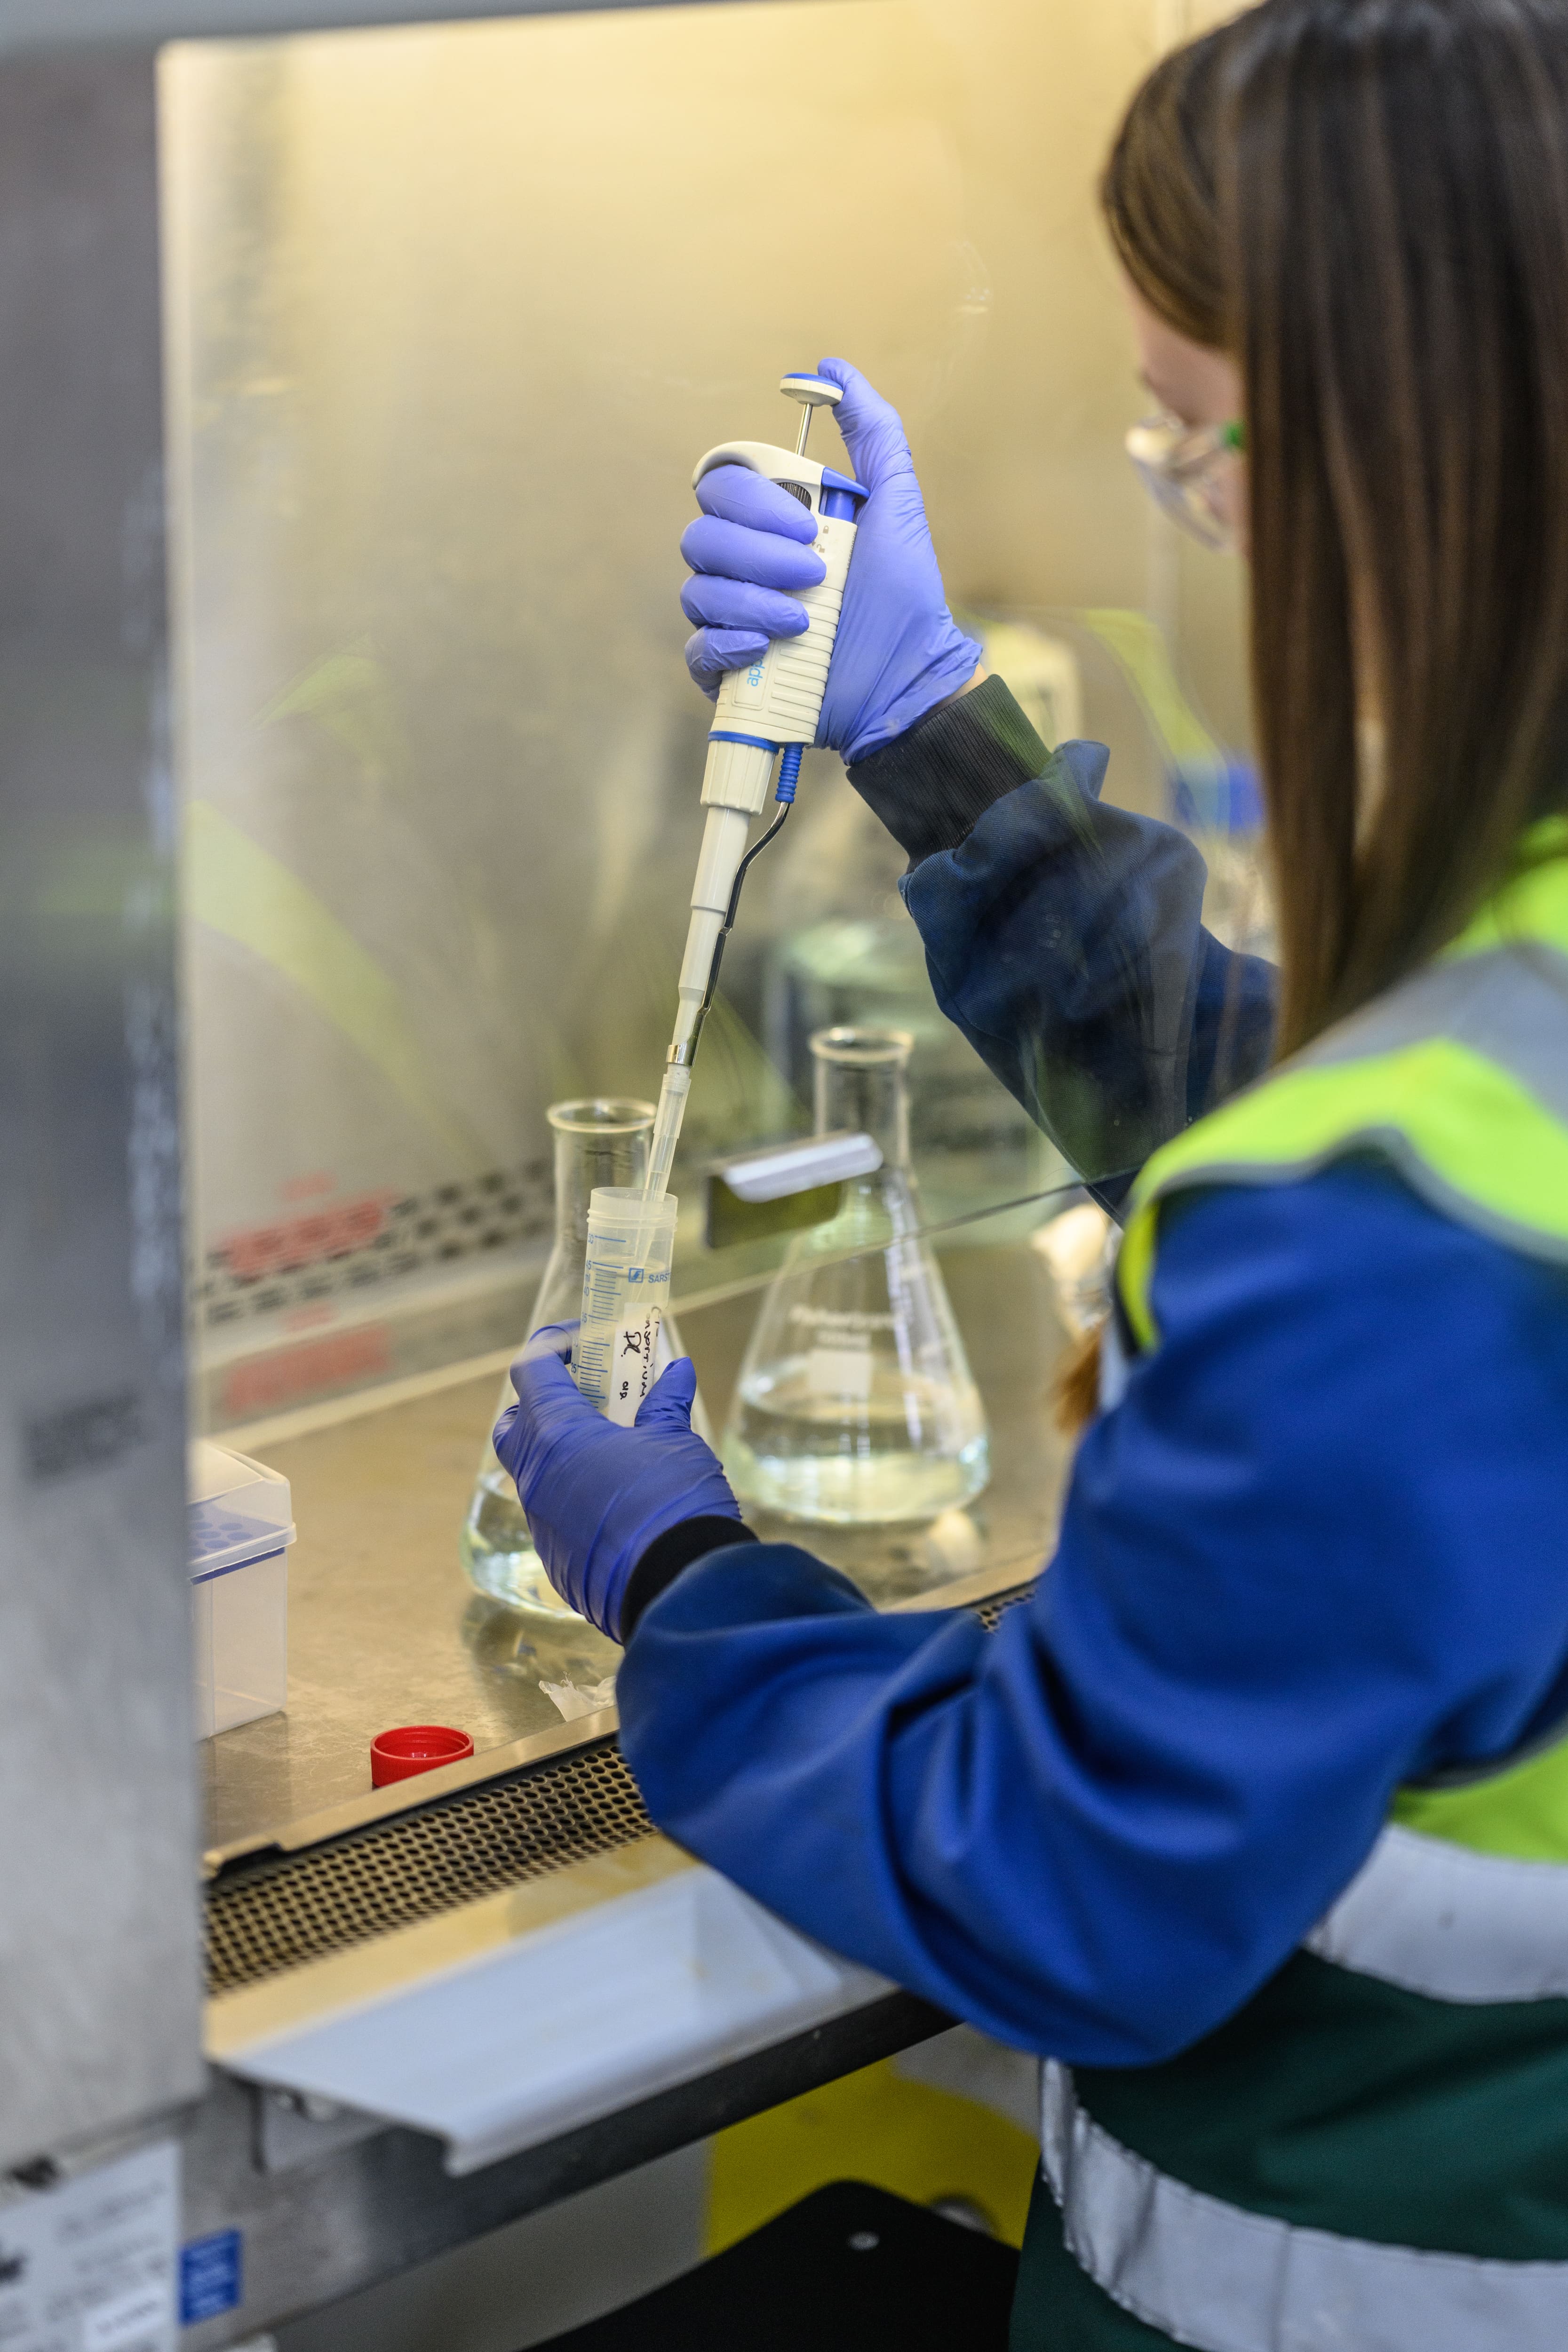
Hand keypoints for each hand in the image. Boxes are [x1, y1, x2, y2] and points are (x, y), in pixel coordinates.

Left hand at [494, 1329, 741, 1639]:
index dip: (553, 1345)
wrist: (678, 1590)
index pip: (531, 1371)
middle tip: (584, 1396)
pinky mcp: (555, 1559)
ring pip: (534, 1474)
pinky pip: (554, 1515)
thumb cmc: (673, 1501)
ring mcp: (541, 1522)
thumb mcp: (677, 1443)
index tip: (582, 1340)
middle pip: (514, 1424)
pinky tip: (619, 1499)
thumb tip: (675, 1373)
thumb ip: (666, 1405)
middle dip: (540, 1402)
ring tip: (612, 1448)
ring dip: (563, 1453)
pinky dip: (576, 1496)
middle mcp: (536, 1477)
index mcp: (558, 1436)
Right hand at [680, 357, 980, 765]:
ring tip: (804, 620)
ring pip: (696, 589)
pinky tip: (769, 645)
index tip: (810, 525)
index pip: (720, 485)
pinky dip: (729, 642)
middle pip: (701, 535)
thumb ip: (871, 430)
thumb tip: (831, 371)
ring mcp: (730, 618)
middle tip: (815, 574)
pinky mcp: (726, 670)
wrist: (906, 676)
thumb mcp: (896, 500)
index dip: (754, 502)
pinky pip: (695, 646)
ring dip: (752, 599)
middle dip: (758, 553)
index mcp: (769, 523)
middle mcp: (742, 566)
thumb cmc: (902, 593)